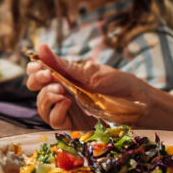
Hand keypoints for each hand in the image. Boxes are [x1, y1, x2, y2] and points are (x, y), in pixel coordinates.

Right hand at [26, 44, 156, 130]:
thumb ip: (64, 65)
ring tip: (59, 91)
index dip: (34, 70)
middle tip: (47, 76)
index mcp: (67, 77)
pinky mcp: (74, 124)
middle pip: (37, 90)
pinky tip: (66, 102)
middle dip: (37, 82)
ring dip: (45, 97)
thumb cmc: (119, 84)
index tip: (36, 66)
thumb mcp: (91, 72)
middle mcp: (64, 93)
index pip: (41, 73)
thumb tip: (41, 47)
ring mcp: (68, 109)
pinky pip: (55, 121)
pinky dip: (56, 111)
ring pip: (43, 107)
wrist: (138, 103)